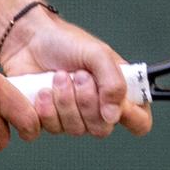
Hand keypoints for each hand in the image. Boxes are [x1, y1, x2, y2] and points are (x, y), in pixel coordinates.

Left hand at [0, 9, 153, 137]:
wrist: (29, 39)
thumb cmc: (67, 43)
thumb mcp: (97, 54)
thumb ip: (113, 82)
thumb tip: (113, 116)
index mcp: (117, 93)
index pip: (140, 122)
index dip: (131, 117)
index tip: (117, 101)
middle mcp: (98, 109)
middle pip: (102, 129)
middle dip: (86, 101)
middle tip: (78, 75)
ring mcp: (73, 117)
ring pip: (75, 130)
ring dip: (64, 100)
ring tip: (57, 76)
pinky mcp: (49, 120)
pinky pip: (50, 129)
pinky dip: (45, 109)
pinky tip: (42, 90)